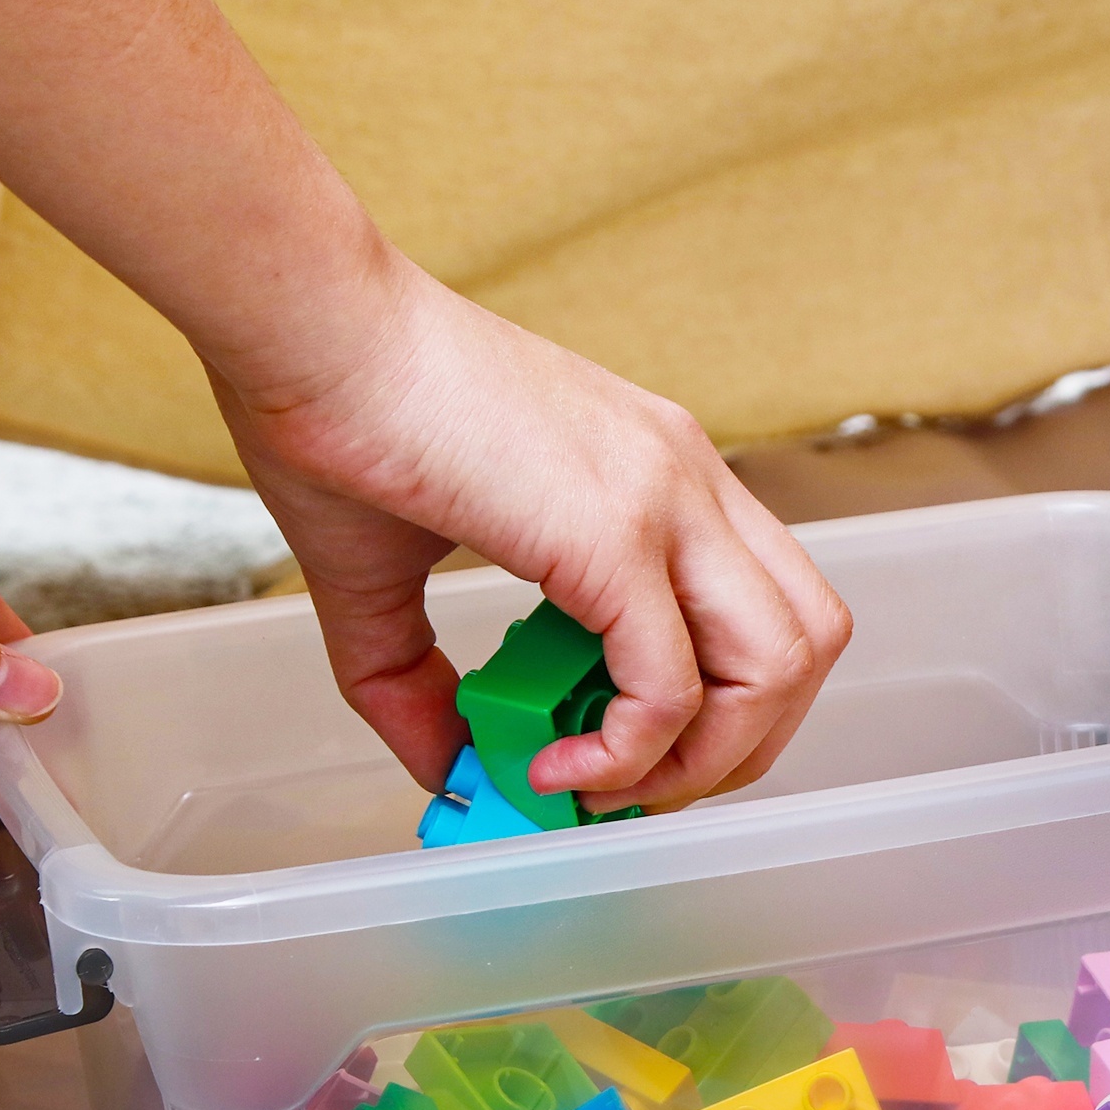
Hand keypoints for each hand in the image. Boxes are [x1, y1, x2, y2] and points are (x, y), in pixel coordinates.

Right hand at [210, 251, 852, 814]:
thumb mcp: (389, 575)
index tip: (628, 756)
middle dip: (741, 746)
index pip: (768, 610)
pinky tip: (554, 767)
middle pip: (808, 643)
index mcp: (663, 475)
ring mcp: (666, 500)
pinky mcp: (615, 534)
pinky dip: (629, 754)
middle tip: (639, 789)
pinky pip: (673, 687)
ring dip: (706, 759)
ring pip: (781, 666)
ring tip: (604, 786)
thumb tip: (447, 776)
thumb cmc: (336, 415)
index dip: (724, 710)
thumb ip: (422, 686)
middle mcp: (688, 480)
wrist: (302, 321)